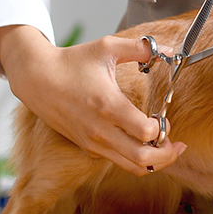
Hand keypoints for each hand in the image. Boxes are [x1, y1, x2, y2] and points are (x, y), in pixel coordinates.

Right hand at [0, 25, 186, 175]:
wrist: (37, 78)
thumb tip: (169, 49)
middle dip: (166, 155)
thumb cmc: (72, 62)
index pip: (144, 133)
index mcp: (108, 105)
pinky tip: (142, 144)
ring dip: (153, 162)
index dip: (162, 129)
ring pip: (130, 167)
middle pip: (141, 159)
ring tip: (165, 148)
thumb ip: (140, 48)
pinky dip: (135, 159)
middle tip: (176, 144)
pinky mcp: (87, 147)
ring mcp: (92, 142)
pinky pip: (116, 161)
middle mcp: (100, 129)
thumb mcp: (107, 47)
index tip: (165, 117)